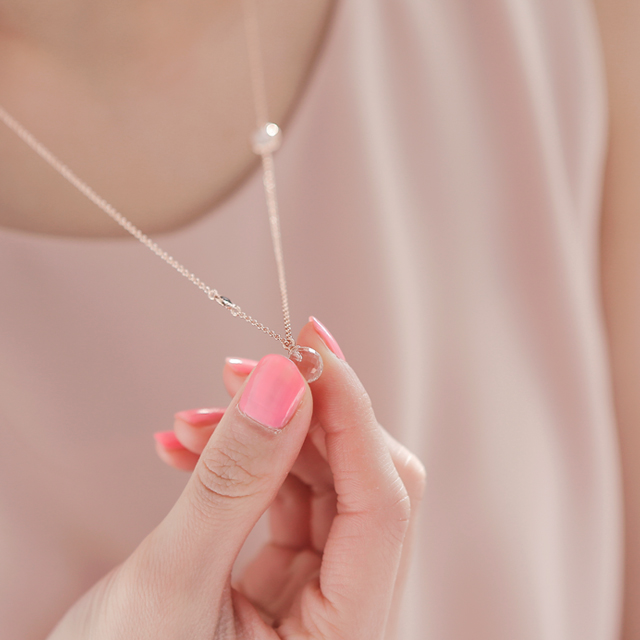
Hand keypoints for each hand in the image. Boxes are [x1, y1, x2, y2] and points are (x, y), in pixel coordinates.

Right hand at [49, 319, 425, 639]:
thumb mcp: (172, 581)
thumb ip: (234, 481)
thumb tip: (282, 383)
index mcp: (345, 639)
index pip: (381, 504)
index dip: (352, 414)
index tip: (313, 348)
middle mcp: (347, 617)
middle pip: (361, 484)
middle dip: (302, 418)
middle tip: (246, 372)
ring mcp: (319, 597)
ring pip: (322, 484)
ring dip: (262, 438)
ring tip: (194, 422)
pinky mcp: (288, 580)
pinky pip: (284, 499)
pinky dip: (242, 466)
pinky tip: (191, 447)